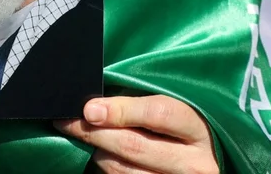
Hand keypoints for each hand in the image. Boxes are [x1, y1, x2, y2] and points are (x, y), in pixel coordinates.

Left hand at [57, 95, 218, 173]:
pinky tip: (103, 156)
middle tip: (68, 122)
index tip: (89, 109)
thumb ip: (142, 104)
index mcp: (200, 128)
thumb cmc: (182, 129)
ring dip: (98, 152)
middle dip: (95, 133)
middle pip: (134, 146)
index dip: (120, 110)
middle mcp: (195, 164)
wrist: (203, 163)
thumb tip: (93, 105)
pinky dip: (106, 169)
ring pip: (123, 170)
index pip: (159, 114)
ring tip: (89, 136)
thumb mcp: (176, 109)